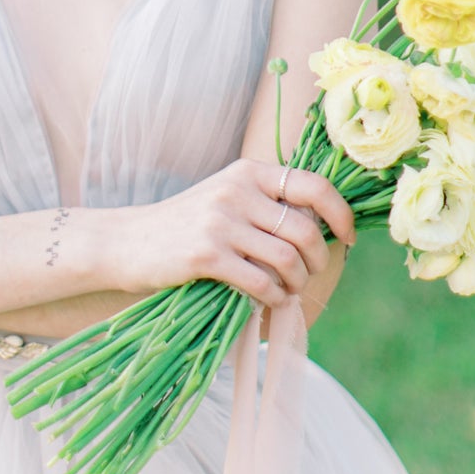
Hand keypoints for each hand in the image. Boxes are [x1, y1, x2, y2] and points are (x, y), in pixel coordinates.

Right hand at [111, 157, 355, 308]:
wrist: (127, 242)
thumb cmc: (184, 225)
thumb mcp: (226, 197)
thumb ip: (266, 203)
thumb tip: (323, 226)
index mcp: (248, 172)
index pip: (314, 185)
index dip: (341, 213)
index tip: (347, 237)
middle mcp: (237, 191)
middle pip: (305, 230)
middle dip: (317, 261)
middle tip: (307, 275)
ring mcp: (220, 222)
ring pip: (287, 258)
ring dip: (295, 283)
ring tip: (286, 290)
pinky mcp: (206, 255)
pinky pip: (261, 282)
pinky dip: (273, 298)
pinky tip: (267, 301)